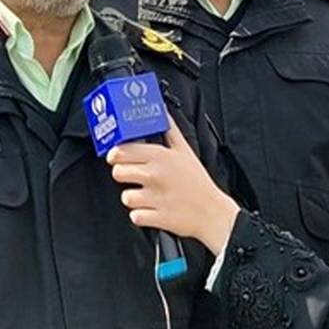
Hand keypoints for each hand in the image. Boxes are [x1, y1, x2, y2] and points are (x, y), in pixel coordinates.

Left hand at [106, 119, 240, 255]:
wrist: (213, 212)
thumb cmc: (198, 182)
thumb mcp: (185, 151)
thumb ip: (170, 130)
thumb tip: (162, 112)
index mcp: (161, 156)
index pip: (123, 150)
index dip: (116, 154)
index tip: (116, 157)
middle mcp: (155, 175)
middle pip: (118, 172)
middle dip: (122, 175)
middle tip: (131, 176)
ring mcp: (156, 197)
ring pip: (125, 197)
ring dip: (132, 198)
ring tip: (144, 195)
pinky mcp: (157, 217)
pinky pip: (135, 216)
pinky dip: (141, 215)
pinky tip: (151, 209)